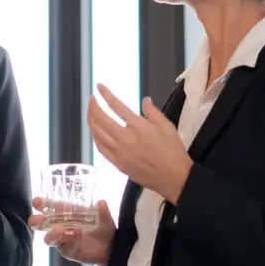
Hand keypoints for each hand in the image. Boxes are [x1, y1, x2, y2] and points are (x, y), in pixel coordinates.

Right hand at [28, 199, 115, 265]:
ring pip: (48, 237)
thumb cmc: (104, 228)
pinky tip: (74, 235)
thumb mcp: (105, 217)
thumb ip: (102, 210)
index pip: (48, 206)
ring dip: (52, 233)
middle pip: (40, 223)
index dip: (40, 203)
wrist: (111, 247)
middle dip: (36, 221)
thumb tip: (101, 203)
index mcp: (65, 212)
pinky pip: (61, 246)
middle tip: (39, 220)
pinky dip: (66, 240)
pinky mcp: (66, 250)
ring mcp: (62, 239)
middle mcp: (59, 225)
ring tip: (61, 230)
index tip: (36, 202)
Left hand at [88, 84, 192, 203]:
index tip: (100, 87)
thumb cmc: (173, 152)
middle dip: (93, 106)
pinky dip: (95, 137)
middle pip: (101, 119)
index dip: (106, 95)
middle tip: (92, 99)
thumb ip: (153, 112)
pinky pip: (100, 148)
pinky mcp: (118, 164)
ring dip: (91, 121)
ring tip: (90, 113)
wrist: (174, 178)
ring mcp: (119, 153)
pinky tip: (95, 132)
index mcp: (138, 127)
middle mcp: (126, 139)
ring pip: (97, 133)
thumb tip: (145, 100)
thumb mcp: (167, 127)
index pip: (116, 106)